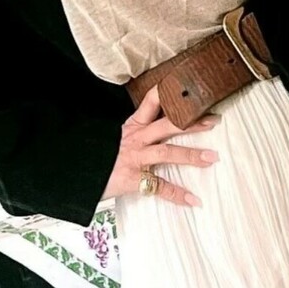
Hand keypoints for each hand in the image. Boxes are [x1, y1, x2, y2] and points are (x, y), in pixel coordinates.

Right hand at [102, 87, 219, 208]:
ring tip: (212, 158)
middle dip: (191, 123)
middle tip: (213, 121)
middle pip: (167, 126)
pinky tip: (194, 200)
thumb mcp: (115, 138)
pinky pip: (160, 187)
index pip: (151, 102)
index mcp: (132, 126)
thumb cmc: (98, 157)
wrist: (76, 173)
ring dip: (191, 155)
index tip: (187, 87)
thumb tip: (158, 132)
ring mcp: (135, 158)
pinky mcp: (133, 178)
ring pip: (167, 153)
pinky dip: (178, 195)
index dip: (168, 92)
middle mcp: (136, 139)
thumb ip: (135, 134)